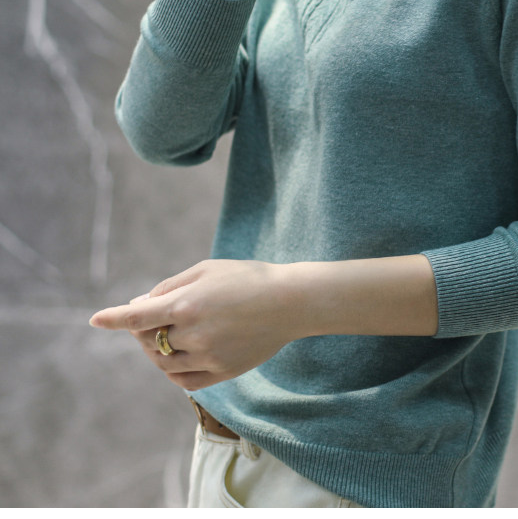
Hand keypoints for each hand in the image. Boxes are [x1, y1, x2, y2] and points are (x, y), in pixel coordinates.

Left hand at [89, 259, 300, 390]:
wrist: (290, 302)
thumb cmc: (248, 278)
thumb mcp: (207, 270)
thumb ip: (171, 286)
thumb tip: (139, 304)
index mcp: (187, 303)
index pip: (136, 317)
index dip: (112, 318)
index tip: (95, 319)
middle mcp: (194, 333)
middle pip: (148, 340)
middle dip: (142, 329)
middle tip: (152, 316)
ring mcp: (208, 356)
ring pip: (163, 362)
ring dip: (156, 349)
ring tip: (168, 333)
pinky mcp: (222, 372)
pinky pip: (184, 380)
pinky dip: (173, 369)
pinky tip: (180, 355)